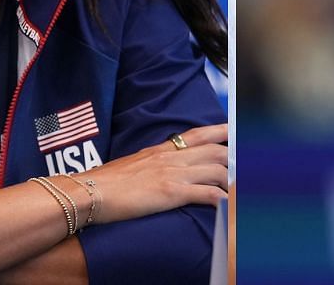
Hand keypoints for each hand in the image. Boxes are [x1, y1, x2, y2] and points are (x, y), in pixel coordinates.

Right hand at [78, 123, 227, 224]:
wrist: (90, 192)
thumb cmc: (106, 182)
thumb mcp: (133, 164)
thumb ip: (151, 163)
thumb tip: (159, 169)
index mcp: (161, 149)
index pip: (197, 134)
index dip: (220, 131)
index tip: (234, 130)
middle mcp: (170, 157)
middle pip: (215, 151)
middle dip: (233, 159)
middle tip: (243, 167)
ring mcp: (173, 173)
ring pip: (216, 170)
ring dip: (230, 180)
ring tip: (235, 190)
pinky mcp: (171, 192)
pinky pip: (206, 193)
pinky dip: (220, 198)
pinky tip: (225, 204)